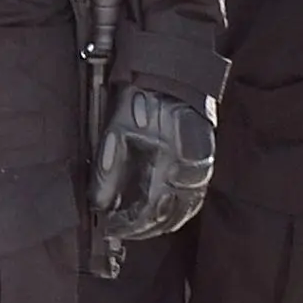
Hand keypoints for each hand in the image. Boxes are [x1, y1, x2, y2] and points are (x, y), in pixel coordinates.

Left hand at [95, 84, 216, 244]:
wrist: (171, 73)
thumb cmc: (143, 97)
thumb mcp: (117, 132)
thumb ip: (107, 173)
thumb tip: (99, 205)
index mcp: (173, 165)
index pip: (151, 211)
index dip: (128, 224)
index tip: (109, 227)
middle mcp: (194, 172)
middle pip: (169, 218)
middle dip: (142, 228)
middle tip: (118, 229)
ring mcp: (203, 169)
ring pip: (183, 211)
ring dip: (158, 221)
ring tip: (133, 224)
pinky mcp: (203, 163)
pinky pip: (191, 198)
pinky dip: (173, 209)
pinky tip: (155, 208)